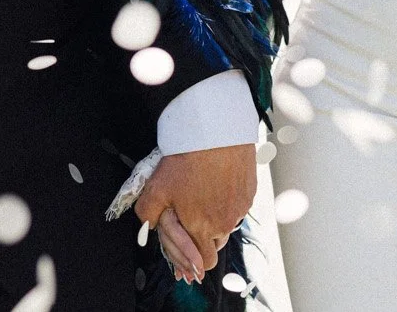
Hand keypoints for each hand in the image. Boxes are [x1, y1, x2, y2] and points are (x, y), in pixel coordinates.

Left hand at [133, 144, 254, 282]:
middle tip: (190, 222)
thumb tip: (147, 228)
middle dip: (201, 240)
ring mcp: (239, 209)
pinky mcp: (249, 194)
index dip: (192, 262)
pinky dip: (226, 204)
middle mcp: (224, 224)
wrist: (215, 132)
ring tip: (201, 201)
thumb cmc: (186, 160)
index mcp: (201, 229)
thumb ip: (147, 216)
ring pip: (226, 227)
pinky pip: (237, 208)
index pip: (202, 264)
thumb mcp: (156, 189)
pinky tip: (214, 187)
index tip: (186, 254)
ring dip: (214, 222)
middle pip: (214, 247)